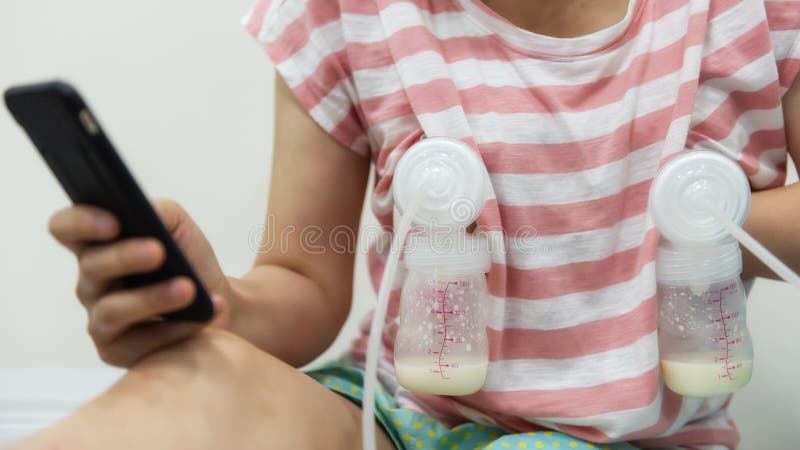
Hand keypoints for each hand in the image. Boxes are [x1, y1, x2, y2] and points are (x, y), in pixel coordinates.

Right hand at [48, 199, 233, 366]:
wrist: (218, 301)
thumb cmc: (189, 260)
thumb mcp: (177, 225)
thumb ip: (158, 213)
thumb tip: (145, 212)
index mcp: (97, 245)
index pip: (66, 228)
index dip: (81, 222)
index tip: (114, 221)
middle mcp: (91, 282)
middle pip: (92, 267)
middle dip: (125, 257)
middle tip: (158, 251)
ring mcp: (100, 319)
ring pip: (113, 309)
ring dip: (153, 297)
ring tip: (188, 289)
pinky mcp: (118, 351)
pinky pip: (141, 342)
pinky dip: (177, 328)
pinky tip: (205, 313)